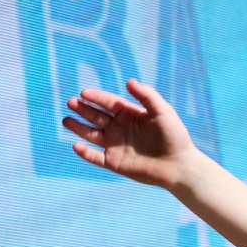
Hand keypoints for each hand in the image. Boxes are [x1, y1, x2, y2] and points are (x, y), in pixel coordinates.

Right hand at [63, 81, 206, 190]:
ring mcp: (114, 145)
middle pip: (95, 116)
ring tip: (66, 120)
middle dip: (83, 109)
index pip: (108, 102)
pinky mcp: (114, 162)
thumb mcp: (163, 112)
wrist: (180, 165)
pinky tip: (76, 145)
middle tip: (71, 102)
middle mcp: (119, 128)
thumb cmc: (174, 136)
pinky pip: (95, 157)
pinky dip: (85, 153)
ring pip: (90, 134)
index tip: (84, 93)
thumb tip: (129, 81)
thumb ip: (147, 96)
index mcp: (129, 114)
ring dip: (77, 127)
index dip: (96, 97)